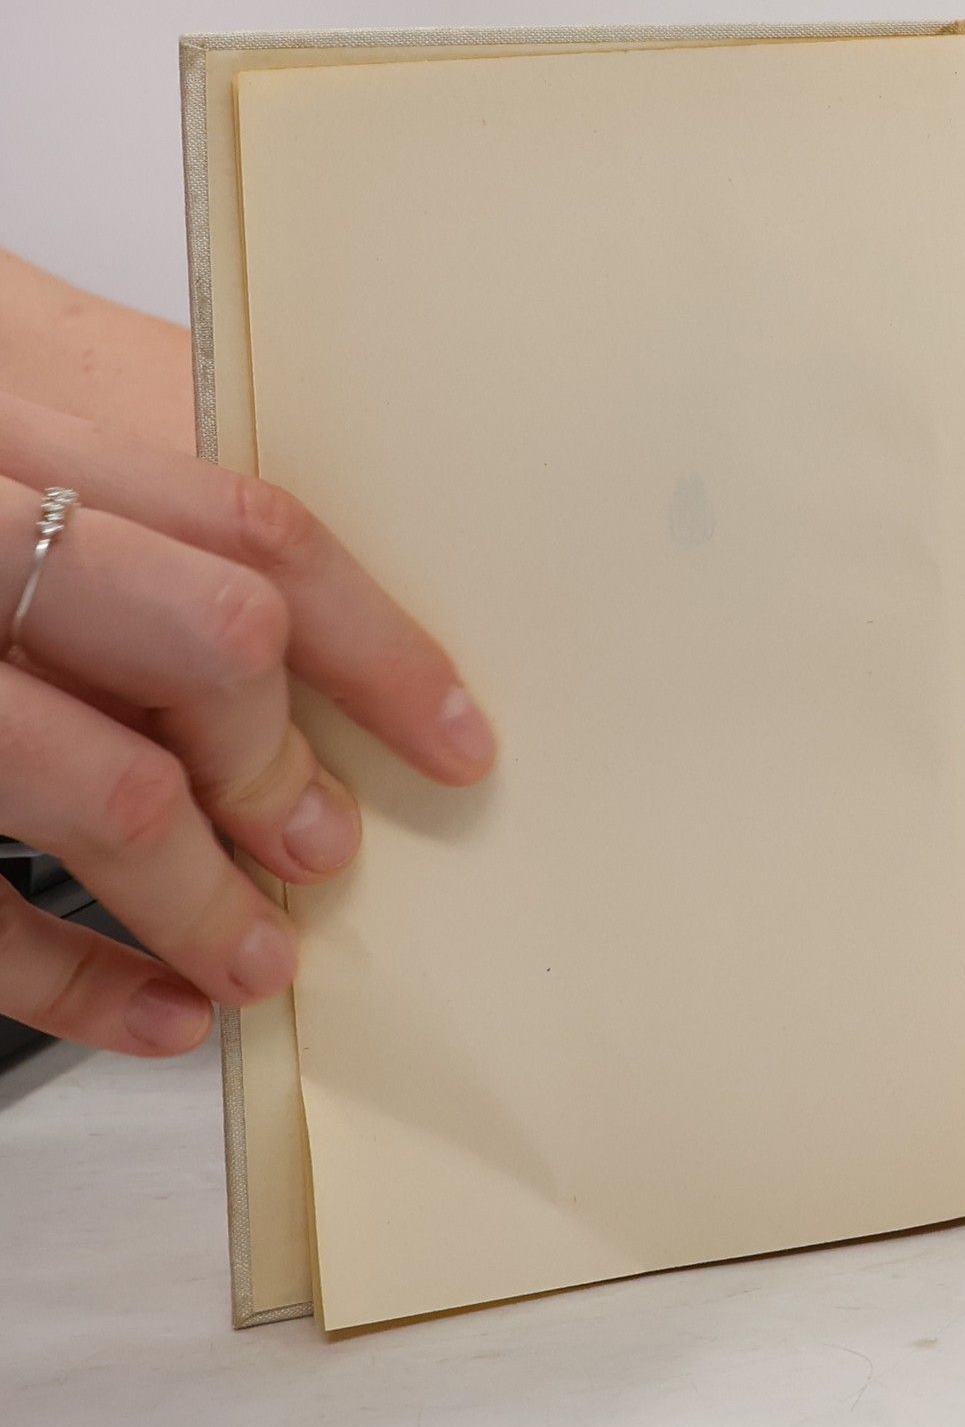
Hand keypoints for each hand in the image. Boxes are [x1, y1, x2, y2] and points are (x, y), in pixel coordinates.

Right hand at [0, 392, 496, 1056]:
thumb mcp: (4, 415)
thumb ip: (126, 485)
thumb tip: (298, 619)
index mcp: (15, 427)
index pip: (259, 529)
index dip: (381, 650)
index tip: (458, 737)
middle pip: (207, 643)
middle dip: (281, 766)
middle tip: (328, 845)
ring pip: (107, 793)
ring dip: (209, 902)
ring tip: (264, 959)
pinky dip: (80, 980)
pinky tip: (154, 1012)